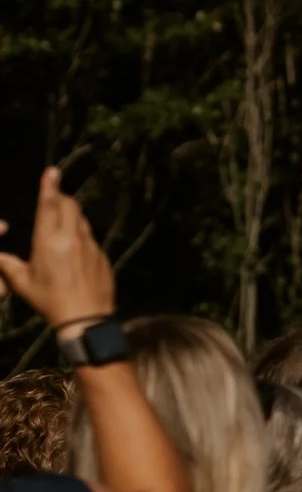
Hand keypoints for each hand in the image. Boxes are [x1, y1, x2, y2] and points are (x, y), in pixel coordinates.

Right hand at [0, 169, 117, 334]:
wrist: (86, 319)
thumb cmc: (51, 301)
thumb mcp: (22, 282)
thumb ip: (7, 264)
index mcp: (49, 240)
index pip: (50, 205)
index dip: (50, 186)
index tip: (52, 172)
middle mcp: (72, 239)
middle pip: (70, 206)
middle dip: (63, 198)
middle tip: (56, 197)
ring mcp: (91, 247)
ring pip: (83, 221)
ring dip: (73, 216)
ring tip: (64, 222)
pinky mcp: (103, 258)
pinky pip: (92, 239)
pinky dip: (83, 237)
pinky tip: (76, 248)